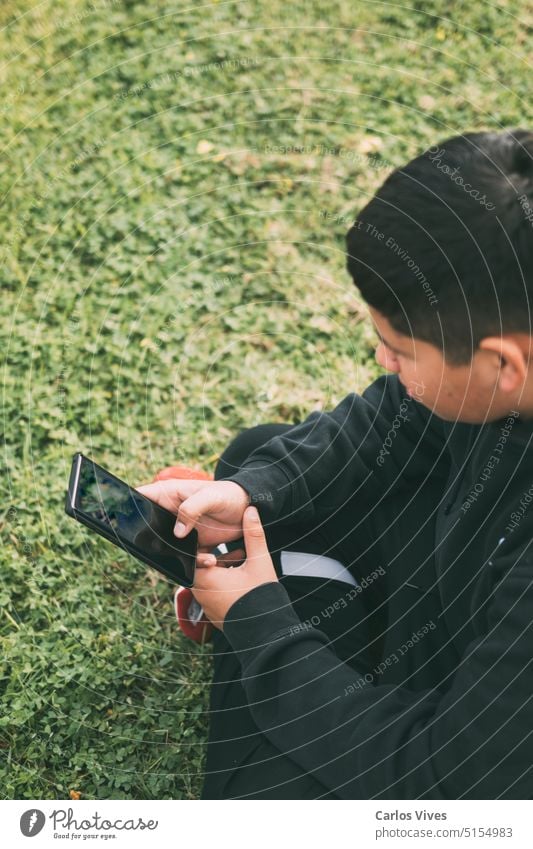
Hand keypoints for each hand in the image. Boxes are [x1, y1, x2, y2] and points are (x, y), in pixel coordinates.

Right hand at [136, 478, 249, 564]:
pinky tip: (210, 560)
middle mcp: (171, 512)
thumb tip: (176, 532)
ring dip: (177, 556)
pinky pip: (186, 556)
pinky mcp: (192, 542)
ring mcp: (180, 529)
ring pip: (166, 547)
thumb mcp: (211, 496)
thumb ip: (192, 509)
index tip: (124, 523)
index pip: (141, 498)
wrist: (249, 508)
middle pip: (149, 528)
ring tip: (202, 557)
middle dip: (152, 542)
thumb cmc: (229, 494)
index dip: (129, 508)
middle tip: (164, 550)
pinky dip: (196, 561)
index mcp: (169, 494)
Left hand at [192, 505, 277, 628]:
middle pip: (202, 563)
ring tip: (241, 556)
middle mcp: (199, 592)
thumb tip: (251, 510)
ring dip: (222, 565)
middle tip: (230, 540)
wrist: (267, 632)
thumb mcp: (259, 561)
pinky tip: (242, 572)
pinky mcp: (213, 612)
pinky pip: (213, 590)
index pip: (194, 551)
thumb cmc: (260, 597)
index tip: (214, 529)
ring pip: (208, 576)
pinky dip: (223, 579)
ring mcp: (206, 604)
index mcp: (204, 578)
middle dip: (217, 551)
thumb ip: (253, 534)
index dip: (204, 538)